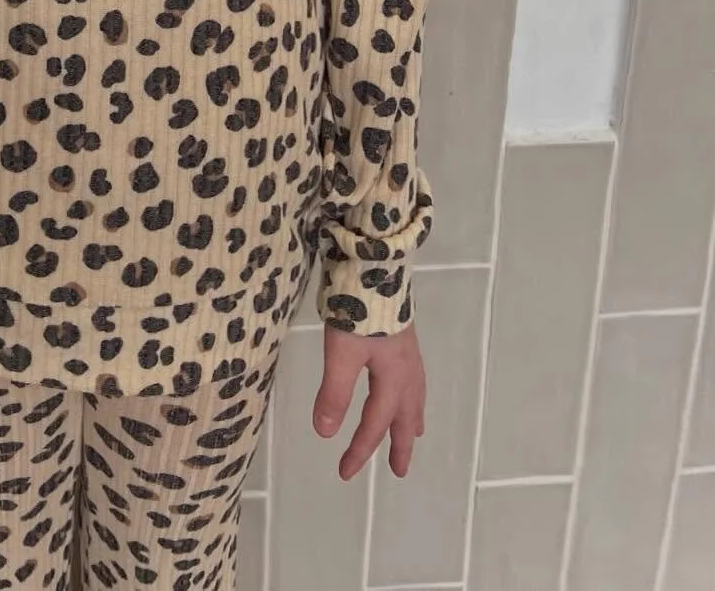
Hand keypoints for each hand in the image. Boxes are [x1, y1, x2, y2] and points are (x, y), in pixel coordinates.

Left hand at [313, 322, 425, 479]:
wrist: (377, 267)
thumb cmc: (359, 310)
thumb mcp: (341, 353)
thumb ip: (335, 392)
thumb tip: (325, 433)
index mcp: (392, 378)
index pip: (374, 423)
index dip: (359, 450)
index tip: (344, 473)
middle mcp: (406, 369)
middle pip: (403, 416)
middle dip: (398, 445)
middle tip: (399, 471)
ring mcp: (408, 352)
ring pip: (414, 396)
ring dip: (410, 420)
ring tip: (413, 435)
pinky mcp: (403, 336)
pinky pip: (415, 378)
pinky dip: (414, 394)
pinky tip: (409, 387)